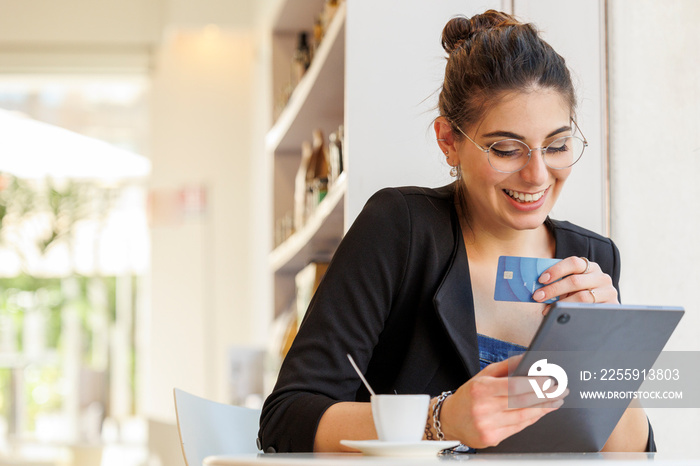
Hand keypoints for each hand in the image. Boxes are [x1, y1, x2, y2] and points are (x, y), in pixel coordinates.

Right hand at [439, 355, 564, 447]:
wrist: (450, 420)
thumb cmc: (468, 396)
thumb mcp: (482, 375)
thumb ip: (506, 367)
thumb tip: (527, 360)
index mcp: (480, 389)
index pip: (513, 386)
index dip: (535, 384)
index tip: (551, 380)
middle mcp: (483, 408)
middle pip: (522, 402)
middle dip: (545, 395)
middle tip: (561, 389)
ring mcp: (488, 425)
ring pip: (523, 416)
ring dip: (544, 408)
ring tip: (556, 400)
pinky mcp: (492, 438)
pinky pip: (519, 427)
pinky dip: (532, 418)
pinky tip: (541, 411)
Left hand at [533, 256, 618, 312]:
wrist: (602, 312)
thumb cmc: (580, 295)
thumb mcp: (571, 286)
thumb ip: (559, 282)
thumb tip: (538, 288)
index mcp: (590, 267)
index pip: (573, 262)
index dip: (556, 270)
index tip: (541, 280)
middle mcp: (601, 277)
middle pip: (575, 281)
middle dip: (553, 289)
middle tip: (537, 296)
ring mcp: (608, 291)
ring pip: (582, 297)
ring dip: (560, 304)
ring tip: (547, 309)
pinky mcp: (612, 306)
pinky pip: (589, 310)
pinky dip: (573, 312)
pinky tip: (562, 315)